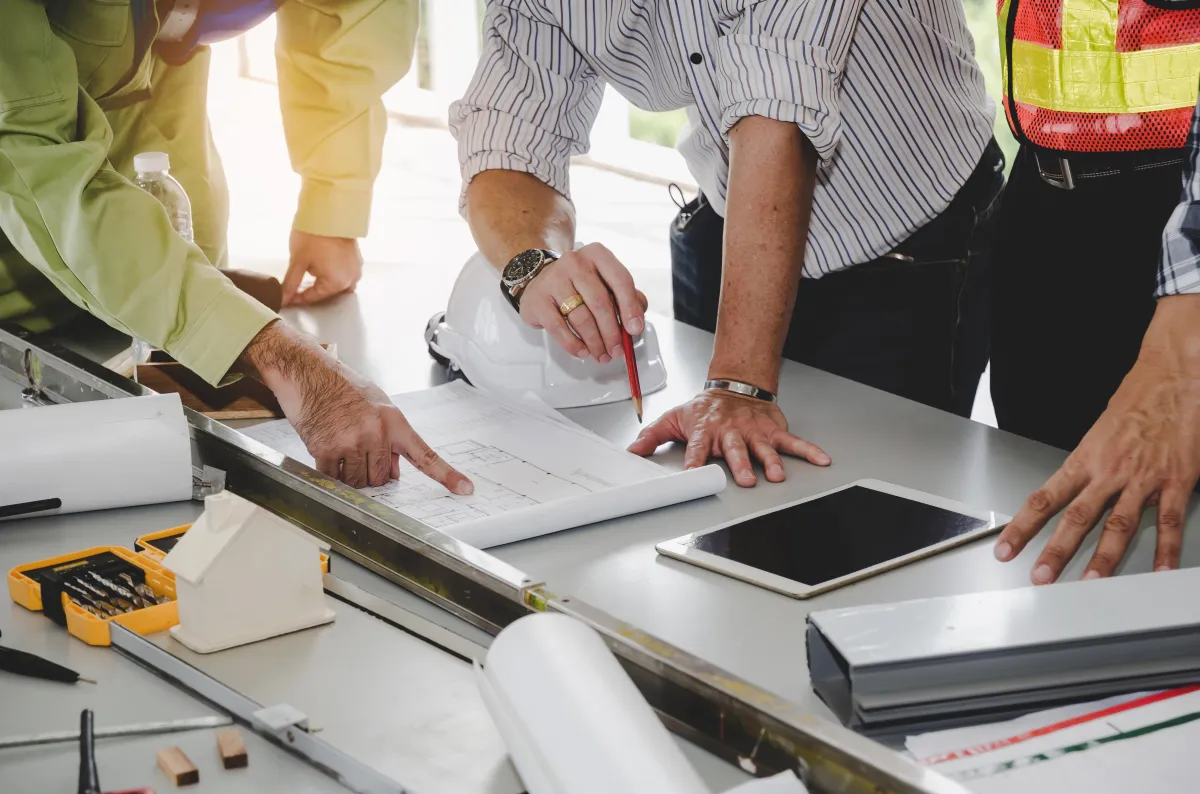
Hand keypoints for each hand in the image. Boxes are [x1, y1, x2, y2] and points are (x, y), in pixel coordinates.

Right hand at [239, 321, 472, 492]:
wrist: (307, 373)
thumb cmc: (341, 386)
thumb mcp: (376, 405)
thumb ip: (390, 437)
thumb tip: (395, 470)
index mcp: (394, 421)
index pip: (424, 455)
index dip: (446, 475)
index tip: (465, 489)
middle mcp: (376, 433)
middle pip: (383, 478)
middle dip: (372, 471)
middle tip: (358, 450)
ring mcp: (351, 443)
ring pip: (359, 482)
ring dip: (350, 474)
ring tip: (341, 445)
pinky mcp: (327, 450)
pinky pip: (334, 479)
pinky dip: (331, 473)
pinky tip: (326, 450)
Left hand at [282, 230, 362, 306]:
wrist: (328, 212)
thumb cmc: (313, 235)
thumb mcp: (298, 261)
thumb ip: (291, 284)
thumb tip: (283, 299)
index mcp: (337, 283)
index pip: (314, 297)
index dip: (298, 297)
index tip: (288, 296)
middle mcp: (351, 279)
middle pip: (328, 292)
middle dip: (312, 289)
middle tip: (296, 284)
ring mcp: (356, 268)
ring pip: (338, 283)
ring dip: (325, 282)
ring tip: (310, 272)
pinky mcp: (357, 258)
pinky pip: (345, 273)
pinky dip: (334, 273)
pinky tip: (322, 264)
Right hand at [518, 243, 646, 362]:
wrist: (539, 279)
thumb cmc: (577, 284)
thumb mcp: (604, 281)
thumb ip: (626, 296)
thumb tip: (636, 321)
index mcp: (597, 255)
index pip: (621, 281)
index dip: (630, 308)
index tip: (635, 329)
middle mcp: (575, 262)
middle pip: (600, 302)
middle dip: (612, 332)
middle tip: (617, 350)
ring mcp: (554, 279)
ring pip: (581, 317)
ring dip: (595, 342)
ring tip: (601, 354)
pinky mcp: (538, 299)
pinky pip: (559, 328)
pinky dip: (573, 344)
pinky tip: (583, 351)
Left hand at [627, 390, 830, 486]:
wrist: (734, 385)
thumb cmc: (705, 408)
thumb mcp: (674, 417)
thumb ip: (652, 436)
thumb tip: (631, 450)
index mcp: (705, 430)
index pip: (698, 447)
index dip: (695, 461)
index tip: (693, 474)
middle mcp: (730, 431)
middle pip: (735, 449)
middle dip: (741, 463)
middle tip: (746, 478)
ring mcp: (754, 431)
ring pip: (764, 447)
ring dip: (771, 461)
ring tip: (778, 475)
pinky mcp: (773, 429)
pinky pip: (793, 441)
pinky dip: (808, 450)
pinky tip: (821, 459)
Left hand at [994, 297, 1199, 582]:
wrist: (1177, 373)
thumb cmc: (1140, 394)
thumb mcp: (1102, 428)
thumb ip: (1091, 461)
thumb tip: (1076, 486)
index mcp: (1086, 457)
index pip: (1044, 497)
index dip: (1021, 526)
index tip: (1006, 547)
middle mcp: (1109, 471)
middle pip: (1075, 518)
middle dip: (1055, 550)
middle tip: (1040, 576)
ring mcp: (1143, 478)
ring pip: (1118, 525)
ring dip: (1104, 557)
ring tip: (1092, 582)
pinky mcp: (1176, 480)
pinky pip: (1168, 521)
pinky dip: (1165, 549)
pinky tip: (1159, 570)